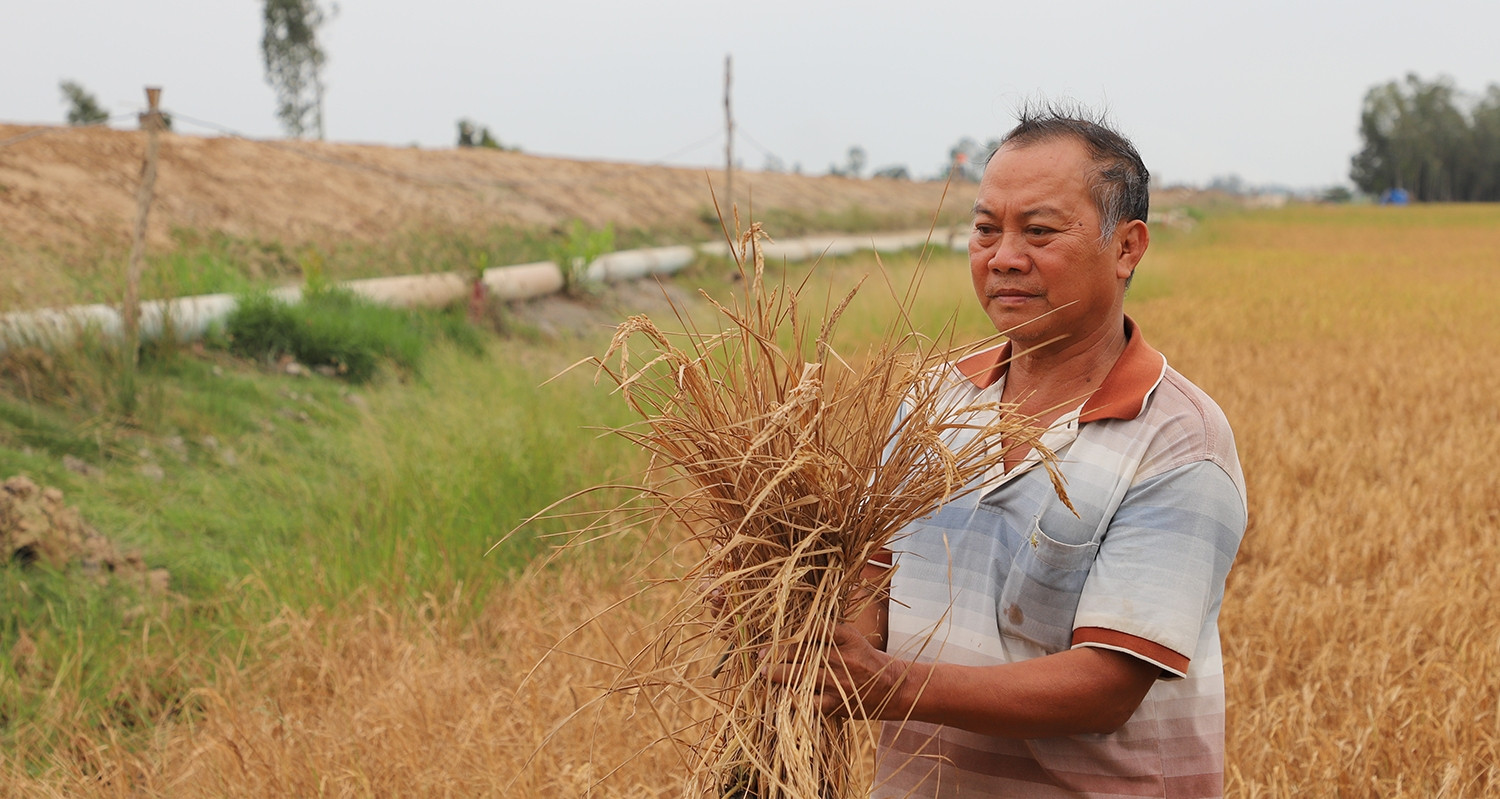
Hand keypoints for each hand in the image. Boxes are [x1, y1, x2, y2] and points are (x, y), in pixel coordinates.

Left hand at [771, 622, 907, 718]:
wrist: (894, 689)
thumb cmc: (869, 661)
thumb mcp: (854, 640)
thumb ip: (829, 635)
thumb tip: (795, 634)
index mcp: (848, 637)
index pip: (813, 629)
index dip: (791, 633)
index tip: (777, 636)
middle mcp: (842, 657)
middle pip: (801, 652)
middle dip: (777, 653)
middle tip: (761, 655)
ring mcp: (839, 681)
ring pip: (800, 675)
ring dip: (778, 674)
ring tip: (764, 672)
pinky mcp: (837, 703)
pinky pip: (809, 701)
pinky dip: (793, 697)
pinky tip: (782, 694)